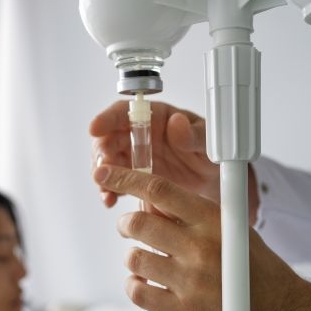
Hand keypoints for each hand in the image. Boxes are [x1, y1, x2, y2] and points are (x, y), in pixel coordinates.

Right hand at [90, 100, 259, 222]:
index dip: (107, 119)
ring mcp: (135, 157)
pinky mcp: (134, 177)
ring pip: (107, 162)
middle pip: (109, 138)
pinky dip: (108, 190)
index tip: (95, 128)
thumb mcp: (208, 141)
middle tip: (102, 166)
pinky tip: (110, 199)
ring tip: (106, 189)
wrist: (215, 180)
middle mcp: (140, 135)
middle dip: (101, 152)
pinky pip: (115, 182)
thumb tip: (177, 123)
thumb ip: (193, 133)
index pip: (125, 112)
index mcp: (155, 117)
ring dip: (102, 174)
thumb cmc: (212, 152)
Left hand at [93, 164, 310, 310]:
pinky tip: (149, 283)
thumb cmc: (253, 266)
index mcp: (212, 220)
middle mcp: (200, 248)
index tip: (104, 174)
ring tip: (150, 260)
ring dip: (135, 257)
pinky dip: (137, 286)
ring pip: (133, 258)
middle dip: (127, 224)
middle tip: (131, 227)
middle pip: (137, 224)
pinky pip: (138, 292)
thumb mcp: (231, 226)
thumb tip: (151, 201)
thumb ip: (192, 213)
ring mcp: (191, 282)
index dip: (126, 178)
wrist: (281, 310)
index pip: (159, 190)